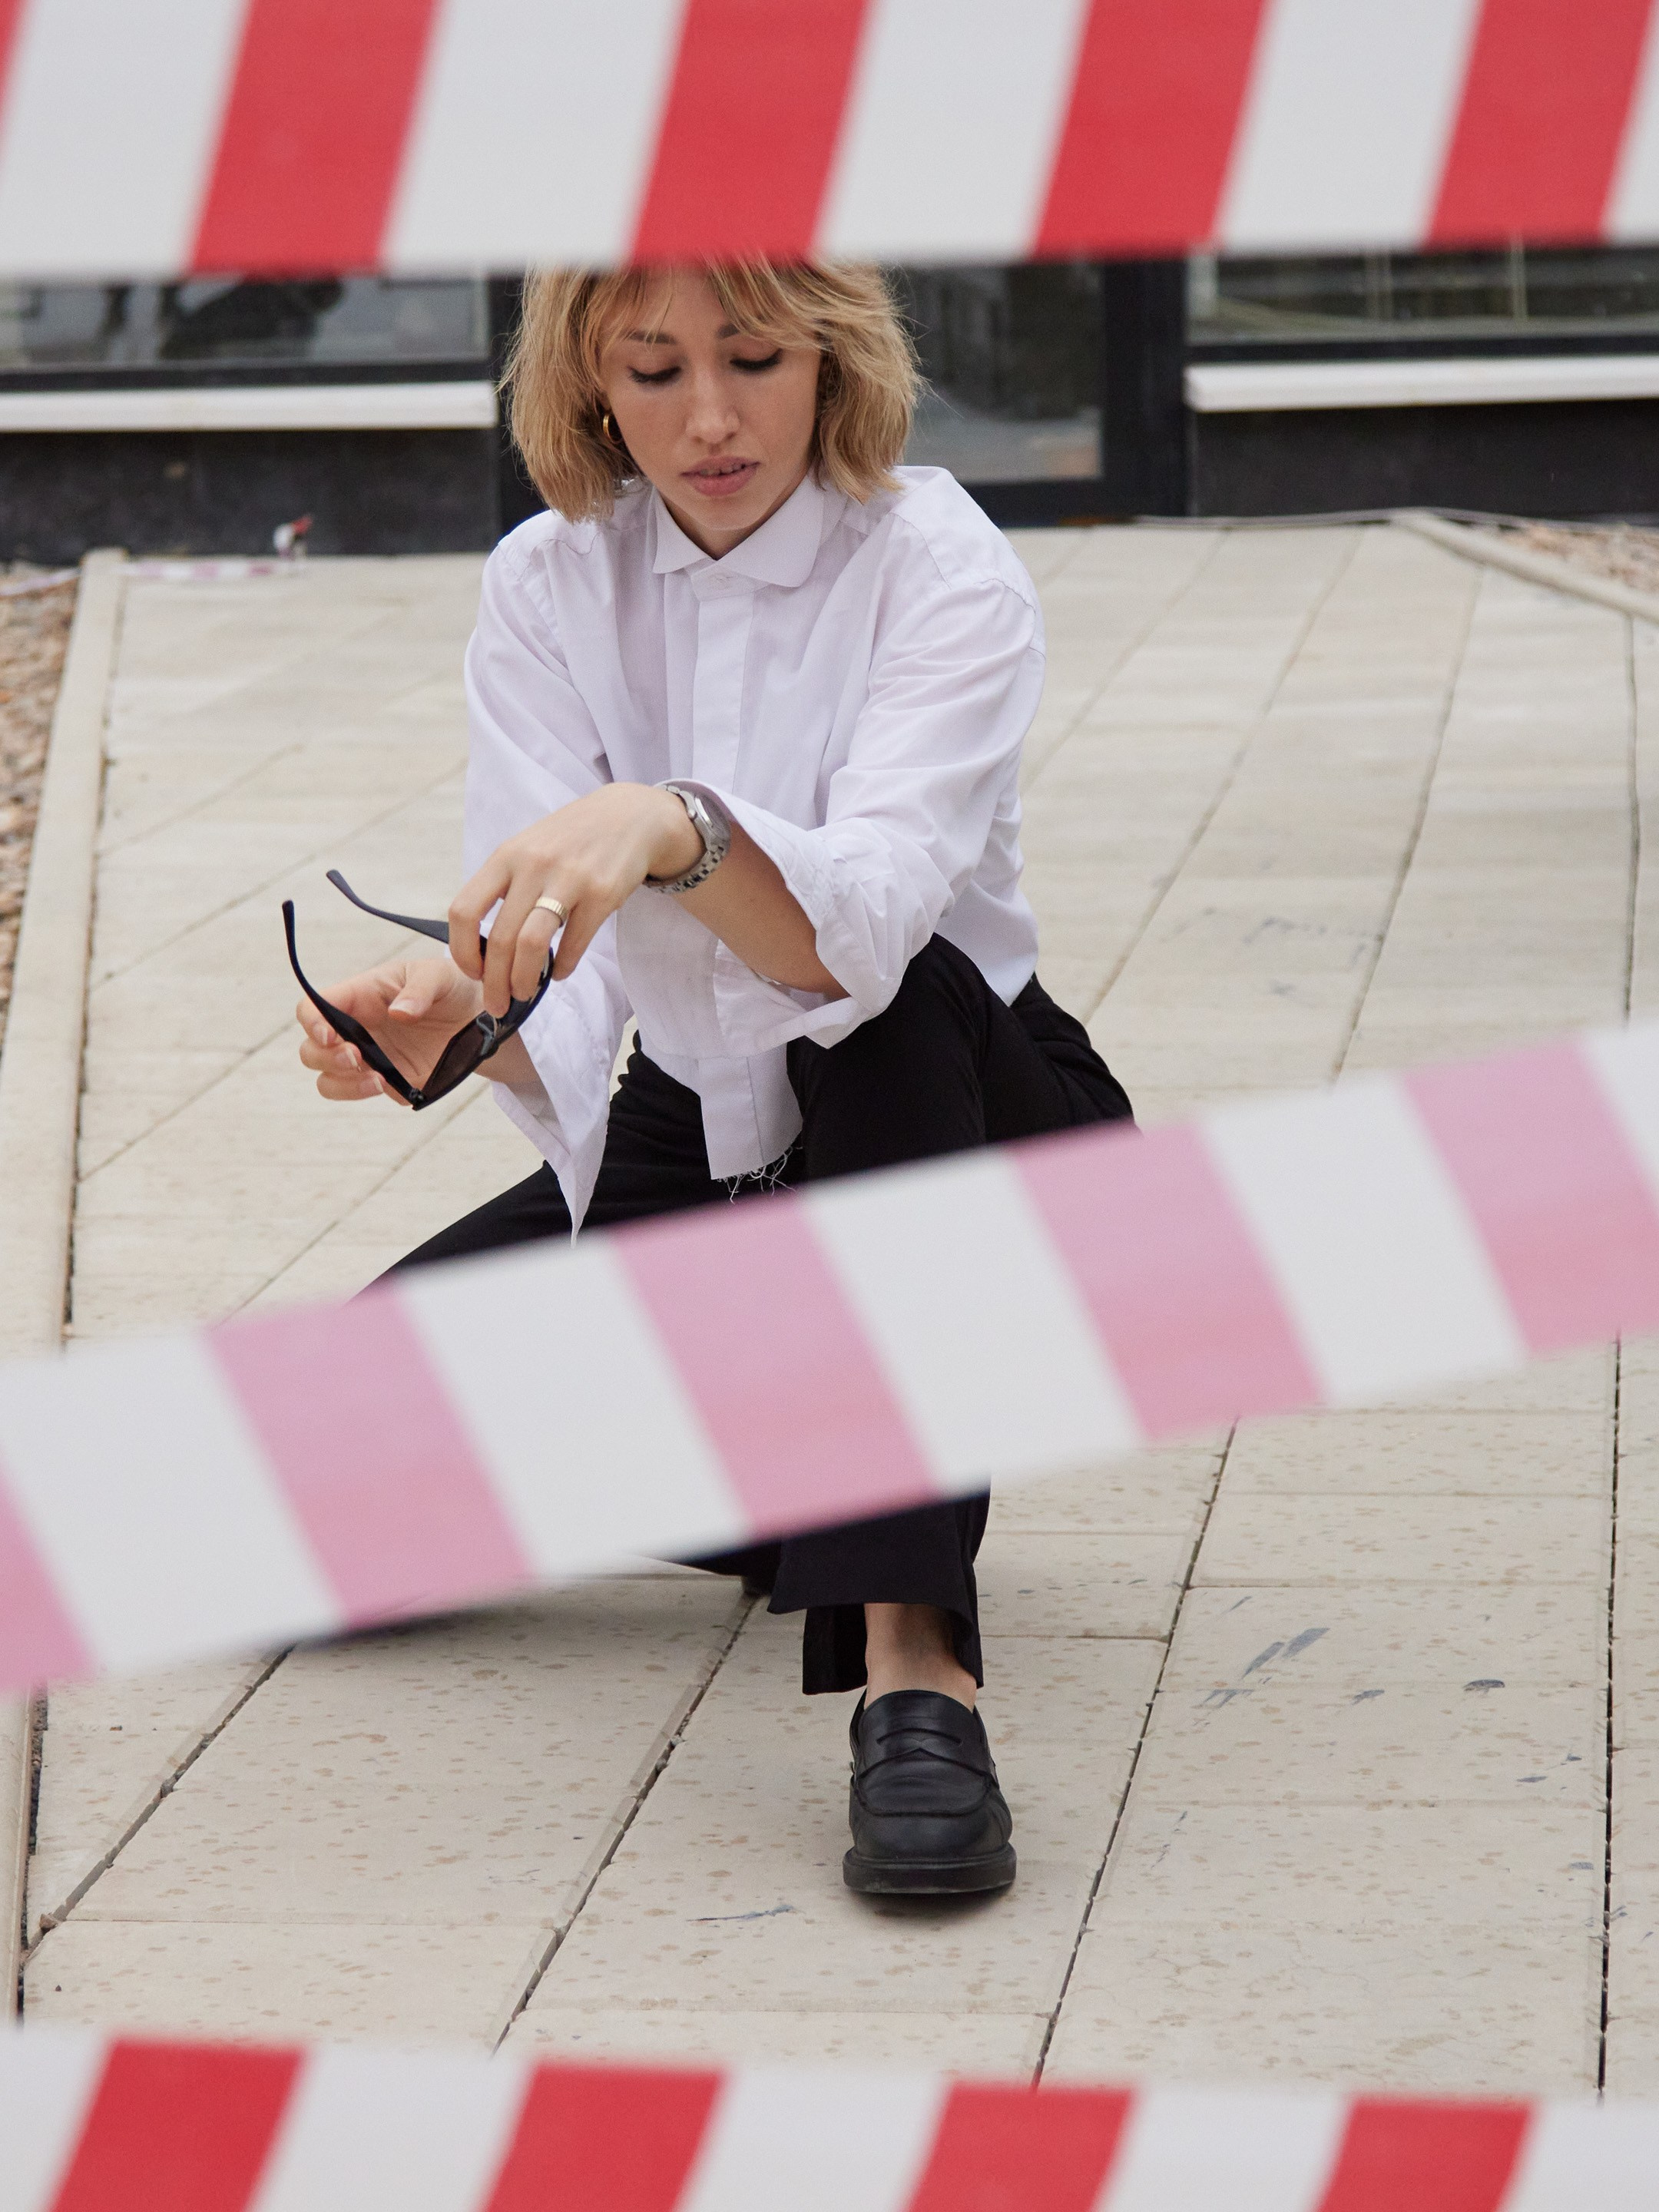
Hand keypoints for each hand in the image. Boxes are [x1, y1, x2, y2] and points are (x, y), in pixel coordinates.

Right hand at [295, 956, 482, 1102]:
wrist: (476, 1018)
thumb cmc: (449, 986)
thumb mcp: (439, 975)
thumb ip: (420, 989)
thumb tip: (399, 1013)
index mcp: (358, 996)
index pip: (312, 1008)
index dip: (312, 1022)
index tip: (329, 1036)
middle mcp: (354, 1029)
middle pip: (311, 1050)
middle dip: (325, 1058)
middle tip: (356, 1057)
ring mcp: (367, 1057)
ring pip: (328, 1079)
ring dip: (342, 1084)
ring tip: (377, 1080)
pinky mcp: (387, 1080)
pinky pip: (361, 1093)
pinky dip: (367, 1094)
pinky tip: (390, 1085)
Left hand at [449, 783, 700, 1017]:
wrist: (627, 817)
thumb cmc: (569, 842)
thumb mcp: (526, 850)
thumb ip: (503, 888)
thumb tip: (480, 944)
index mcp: (506, 857)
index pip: (464, 910)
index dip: (462, 950)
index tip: (472, 972)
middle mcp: (533, 866)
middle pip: (499, 938)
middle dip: (494, 982)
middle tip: (497, 1003)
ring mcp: (568, 879)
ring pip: (532, 945)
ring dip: (524, 981)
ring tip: (525, 993)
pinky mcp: (602, 893)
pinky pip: (574, 944)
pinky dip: (563, 968)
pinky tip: (559, 973)